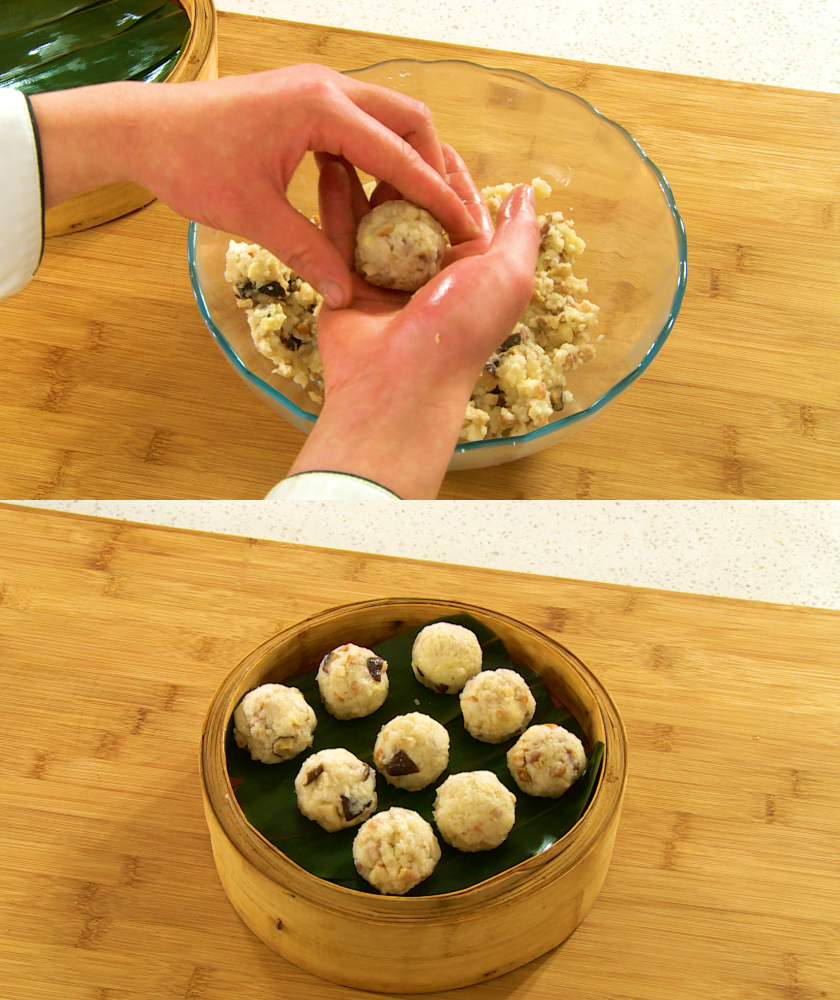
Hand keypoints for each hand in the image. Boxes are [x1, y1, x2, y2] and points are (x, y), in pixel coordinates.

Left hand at [29, 64, 477, 306]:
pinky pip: (359, 126)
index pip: (400, 153)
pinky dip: (375, 158)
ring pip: (387, 119)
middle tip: (443, 217)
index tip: (465, 226)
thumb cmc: (190, 163)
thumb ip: (306, 252)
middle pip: (410, 120)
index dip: (437, 194)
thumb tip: (345, 294)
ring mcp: (316, 90)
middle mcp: (327, 88)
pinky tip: (371, 198)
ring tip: (413, 212)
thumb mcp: (253, 216)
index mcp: (321, 109)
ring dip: (406, 161)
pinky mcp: (304, 101)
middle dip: (433, 167)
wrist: (143, 128)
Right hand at [287, 146, 539, 498]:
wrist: (399, 382)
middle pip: (412, 206)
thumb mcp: (510, 275)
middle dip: (399, 167)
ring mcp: (385, 275)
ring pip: (373, 215)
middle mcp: (427, 268)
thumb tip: (525, 192)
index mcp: (470, 266)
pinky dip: (334, 201)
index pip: (458, 204)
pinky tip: (326, 163)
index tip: (427, 132)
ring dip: (364, 177)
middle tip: (380, 124)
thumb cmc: (462, 327)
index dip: (445, 169)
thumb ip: (519, 232)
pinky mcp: (346, 281)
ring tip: (348, 133)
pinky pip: (339, 234)